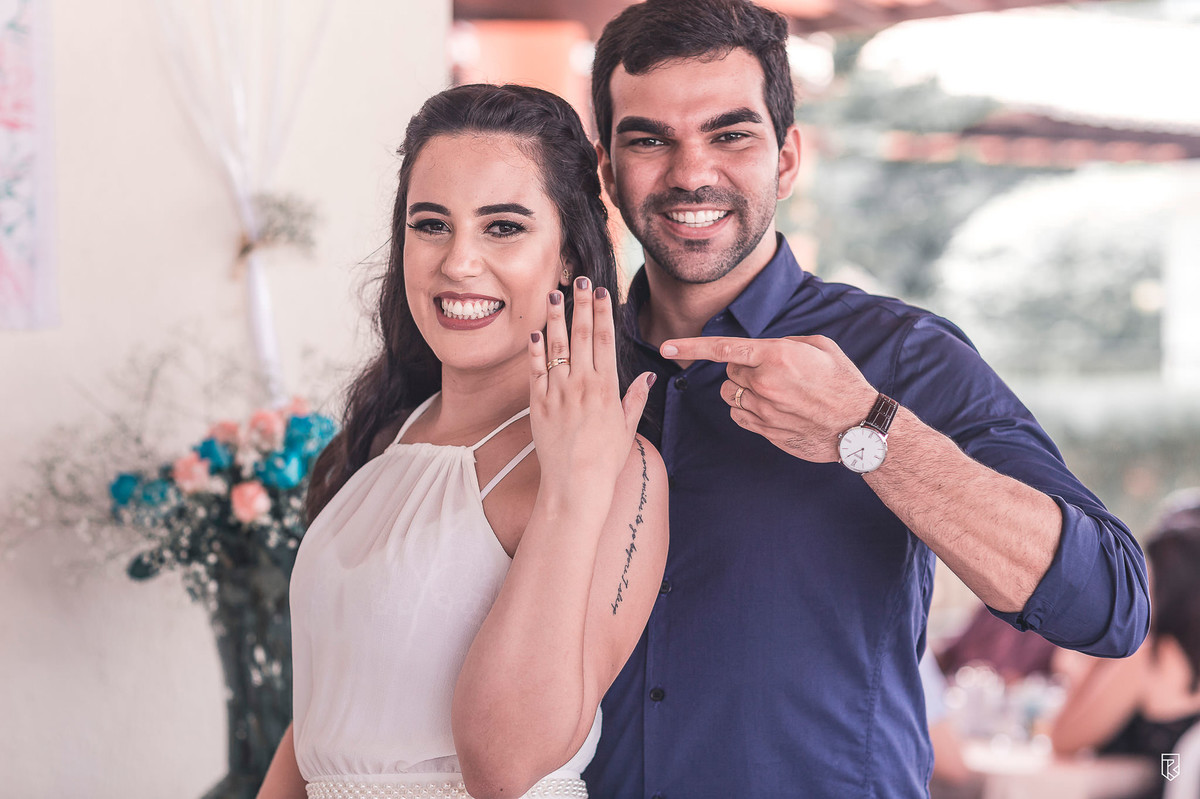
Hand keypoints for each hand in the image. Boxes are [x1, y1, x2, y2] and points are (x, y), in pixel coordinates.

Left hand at [529, 277, 654, 495]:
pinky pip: (535, 371)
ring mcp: (558, 393)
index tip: (603, 292)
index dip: (603, 313)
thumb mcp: (627, 428)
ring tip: (555, 294)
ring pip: (556, 347)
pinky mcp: (538, 405)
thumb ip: (635, 398)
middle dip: (582, 305)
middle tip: (582, 279)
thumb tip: (646, 375)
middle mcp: (581, 385)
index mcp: (606, 388)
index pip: (604, 340)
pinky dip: (535, 350)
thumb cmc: (605, 459)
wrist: (576, 484)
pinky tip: (535, 331)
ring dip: (556, 317)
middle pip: (581, 335)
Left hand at [661, 335, 876, 462]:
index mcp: (775, 356)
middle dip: (744, 371)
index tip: (666, 347)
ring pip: (730, 396)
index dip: (690, 347)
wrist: (858, 425)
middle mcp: (763, 383)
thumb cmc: (843, 381)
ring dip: (742, 391)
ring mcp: (762, 410)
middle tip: (774, 374)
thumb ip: (784, 343)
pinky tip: (772, 409)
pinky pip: (738, 416)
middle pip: (729, 373)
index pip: (722, 349)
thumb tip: (765, 349)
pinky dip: (747, 410)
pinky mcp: (765, 431)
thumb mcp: (820, 346)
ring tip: (773, 393)